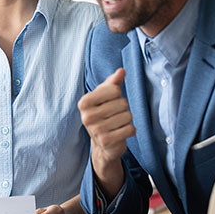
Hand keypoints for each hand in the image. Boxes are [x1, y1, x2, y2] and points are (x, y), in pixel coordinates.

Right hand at [78, 68, 134, 195]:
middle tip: (114, 115)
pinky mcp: (107, 142)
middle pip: (122, 103)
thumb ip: (112, 82)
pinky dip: (130, 130)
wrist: (102, 143)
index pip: (114, 89)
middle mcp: (87, 117)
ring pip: (128, 116)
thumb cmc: (103, 114)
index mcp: (84, 102)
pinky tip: (120, 133)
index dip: (117, 95)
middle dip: (123, 108)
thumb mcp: (104, 96)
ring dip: (127, 120)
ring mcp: (96, 131)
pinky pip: (130, 129)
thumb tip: (121, 71)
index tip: (109, 102)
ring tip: (117, 124)